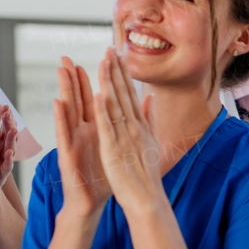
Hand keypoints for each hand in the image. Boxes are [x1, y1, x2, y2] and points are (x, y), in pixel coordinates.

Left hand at [0, 104, 17, 201]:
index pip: (3, 128)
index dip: (4, 118)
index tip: (4, 106)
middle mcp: (3, 153)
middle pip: (8, 136)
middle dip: (9, 125)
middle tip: (9, 114)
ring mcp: (3, 164)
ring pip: (10, 150)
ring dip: (12, 140)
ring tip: (13, 129)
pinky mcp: (0, 176)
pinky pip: (6, 167)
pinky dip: (8, 160)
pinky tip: (8, 152)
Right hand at [53, 56, 111, 217]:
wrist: (91, 203)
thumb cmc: (103, 176)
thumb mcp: (116, 147)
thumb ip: (120, 127)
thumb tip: (130, 111)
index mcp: (97, 129)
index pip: (96, 99)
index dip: (97, 79)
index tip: (98, 59)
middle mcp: (83, 131)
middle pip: (79, 99)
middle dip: (74, 78)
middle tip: (68, 56)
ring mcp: (73, 141)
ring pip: (69, 111)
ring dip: (65, 90)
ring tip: (61, 69)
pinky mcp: (67, 153)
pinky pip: (63, 133)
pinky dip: (60, 117)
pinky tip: (58, 102)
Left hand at [93, 48, 164, 217]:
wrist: (147, 199)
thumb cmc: (145, 174)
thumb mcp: (150, 142)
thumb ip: (149, 119)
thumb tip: (150, 98)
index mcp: (140, 126)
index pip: (130, 95)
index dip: (123, 74)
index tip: (118, 55)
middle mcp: (133, 128)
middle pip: (123, 95)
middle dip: (116, 71)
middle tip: (110, 49)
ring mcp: (124, 138)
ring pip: (114, 106)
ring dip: (108, 83)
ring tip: (103, 63)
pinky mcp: (113, 150)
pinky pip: (106, 127)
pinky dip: (103, 112)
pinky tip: (98, 95)